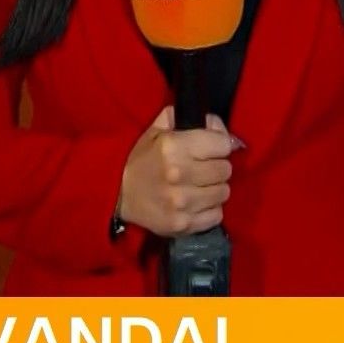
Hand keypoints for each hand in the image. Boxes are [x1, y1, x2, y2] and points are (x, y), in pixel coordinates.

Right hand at [116, 106, 241, 237]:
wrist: (118, 195)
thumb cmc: (141, 160)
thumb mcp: (157, 129)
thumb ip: (187, 118)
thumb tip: (219, 127)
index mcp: (175, 146)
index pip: (224, 144)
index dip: (219, 144)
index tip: (211, 148)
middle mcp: (180, 174)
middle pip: (226, 169)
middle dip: (217, 166)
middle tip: (203, 168)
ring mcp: (183, 202)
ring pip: (224, 192)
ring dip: (214, 189)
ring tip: (199, 186)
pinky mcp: (184, 224)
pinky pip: (217, 215)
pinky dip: (210, 209)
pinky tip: (196, 203)